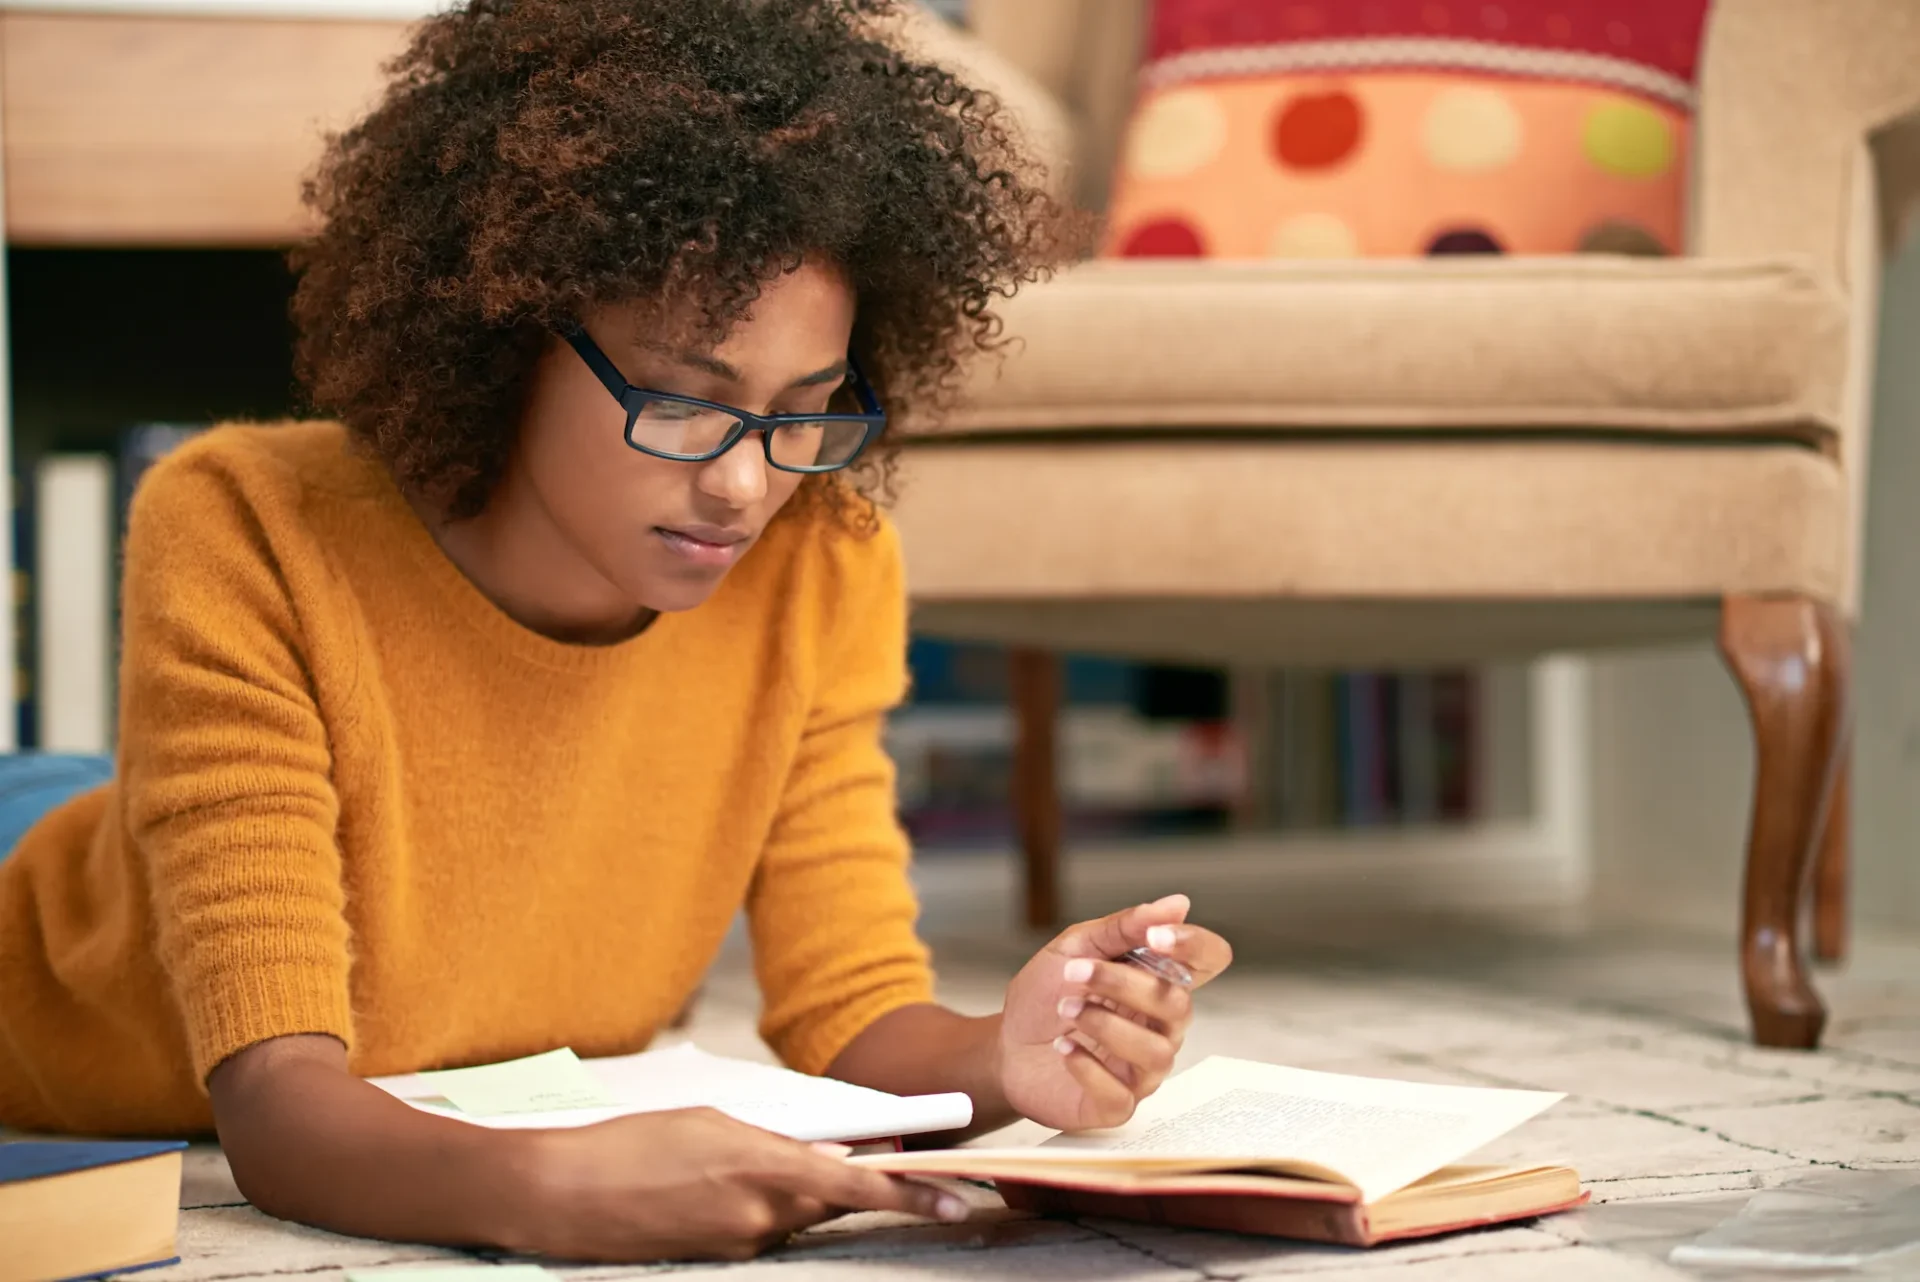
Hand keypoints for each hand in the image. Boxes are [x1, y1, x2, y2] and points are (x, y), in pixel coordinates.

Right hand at [507, 1107, 969, 1261]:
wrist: (562, 1197)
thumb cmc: (632, 1144)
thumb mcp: (712, 1120)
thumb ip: (776, 1138)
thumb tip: (826, 1154)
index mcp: (763, 1166)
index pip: (856, 1184)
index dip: (911, 1192)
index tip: (955, 1199)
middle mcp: (760, 1213)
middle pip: (833, 1200)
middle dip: (858, 1184)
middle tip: (883, 1161)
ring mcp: (739, 1243)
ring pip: (797, 1216)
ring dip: (797, 1192)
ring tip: (744, 1164)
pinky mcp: (718, 1259)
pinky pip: (762, 1231)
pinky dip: (762, 1209)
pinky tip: (717, 1190)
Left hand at [997, 893, 1231, 1131]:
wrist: (1004, 1046)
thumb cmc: (1044, 997)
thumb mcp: (1074, 947)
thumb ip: (1124, 927)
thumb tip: (1177, 904)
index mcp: (1156, 980)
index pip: (1209, 960)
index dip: (1195, 945)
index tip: (1155, 936)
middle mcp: (1159, 1025)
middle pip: (1178, 1004)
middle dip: (1122, 983)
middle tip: (1074, 973)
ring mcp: (1142, 1067)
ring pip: (1156, 1051)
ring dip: (1105, 1025)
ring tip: (1065, 1010)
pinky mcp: (1117, 1103)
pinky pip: (1121, 1093)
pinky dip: (1089, 1067)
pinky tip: (1063, 1049)